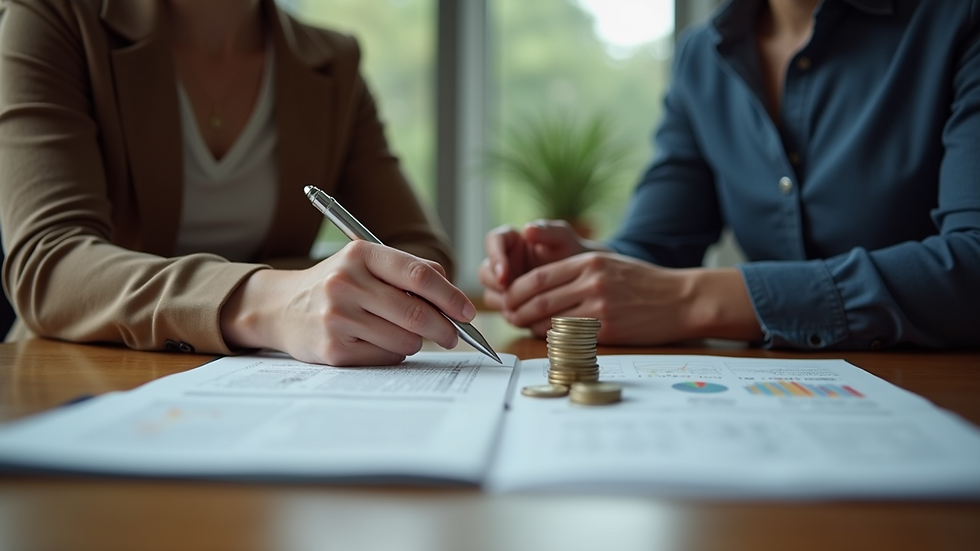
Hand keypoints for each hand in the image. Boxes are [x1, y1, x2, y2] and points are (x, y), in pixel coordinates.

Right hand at [220, 241, 475, 365]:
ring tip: (404, 334)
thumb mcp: (365, 264)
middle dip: (445, 328)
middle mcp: (346, 283)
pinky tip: (378, 342)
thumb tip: (453, 295)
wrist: (280, 307)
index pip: (419, 275)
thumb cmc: (336, 284)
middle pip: (416, 313)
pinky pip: (386, 356)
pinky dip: (394, 352)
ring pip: (405, 339)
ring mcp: (338, 317)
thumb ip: (408, 271)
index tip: (468, 312)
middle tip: (455, 336)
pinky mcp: (333, 349)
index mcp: (360, 254)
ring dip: (416, 341)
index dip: (451, 296)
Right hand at [479, 220, 596, 308]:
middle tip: (508, 292)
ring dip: (502, 301)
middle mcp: (502, 262)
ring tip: (518, 306)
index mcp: (511, 240)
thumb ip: (548, 231)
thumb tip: (528, 229)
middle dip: (495, 283)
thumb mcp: (563, 239)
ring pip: (491, 294)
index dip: (495, 256)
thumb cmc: (571, 251)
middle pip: (485, 272)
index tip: (504, 272)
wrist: (582, 278)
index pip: (493, 241)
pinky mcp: (511, 304)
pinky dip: (513, 315)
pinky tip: (526, 317)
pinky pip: (505, 311)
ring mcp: (505, 285)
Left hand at [498, 253, 761, 344]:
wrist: (681, 300)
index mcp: (590, 263)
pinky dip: (554, 339)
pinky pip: (570, 337)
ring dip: (532, 326)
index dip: (518, 290)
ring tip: (524, 327)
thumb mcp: (610, 265)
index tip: (509, 298)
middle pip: (539, 298)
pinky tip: (550, 339)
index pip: (540, 277)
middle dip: (518, 309)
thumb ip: (578, 272)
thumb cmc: (645, 284)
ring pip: (550, 319)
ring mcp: (600, 307)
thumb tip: (541, 286)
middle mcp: (592, 282)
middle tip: (509, 316)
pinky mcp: (608, 330)